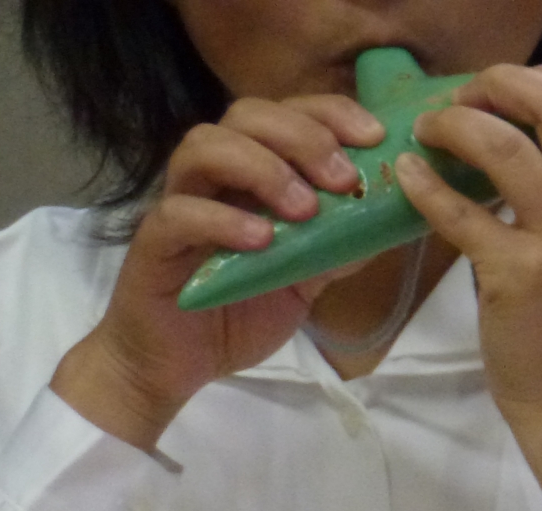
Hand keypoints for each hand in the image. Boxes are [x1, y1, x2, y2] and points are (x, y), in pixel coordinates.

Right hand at [52, 95, 384, 450]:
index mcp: (251, 174)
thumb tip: (387, 222)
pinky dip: (223, 220)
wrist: (177, 366)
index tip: (374, 137)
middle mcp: (213, 177)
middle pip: (248, 115)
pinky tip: (261, 241)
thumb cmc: (236, 315)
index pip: (288, 113)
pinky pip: (179, 213)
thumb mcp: (303, 281)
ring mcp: (179, 203)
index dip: (331, 114)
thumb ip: (336, 249)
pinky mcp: (154, 244)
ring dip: (264, 169)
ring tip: (304, 210)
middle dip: (303, 136)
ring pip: (205, 147)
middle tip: (343, 178)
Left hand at [395, 64, 541, 510]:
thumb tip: (517, 162)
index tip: (505, 90)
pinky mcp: (517, 276)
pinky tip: (405, 174)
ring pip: (506, 147)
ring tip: (428, 128)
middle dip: (500, 87)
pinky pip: (461, 212)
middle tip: (461, 100)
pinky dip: (425, 184)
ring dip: (457, 124)